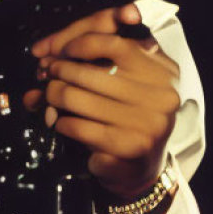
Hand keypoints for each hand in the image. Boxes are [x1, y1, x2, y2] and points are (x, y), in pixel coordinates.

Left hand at [25, 4, 180, 200]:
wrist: (141, 170)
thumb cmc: (129, 116)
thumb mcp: (129, 82)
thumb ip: (103, 59)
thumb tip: (51, 46)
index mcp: (163, 71)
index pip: (116, 44)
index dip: (83, 43)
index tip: (65, 50)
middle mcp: (161, 95)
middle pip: (91, 73)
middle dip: (61, 70)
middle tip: (49, 73)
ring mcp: (147, 123)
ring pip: (78, 98)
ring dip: (55, 96)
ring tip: (50, 96)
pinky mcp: (129, 147)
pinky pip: (78, 126)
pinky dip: (63, 122)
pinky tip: (62, 122)